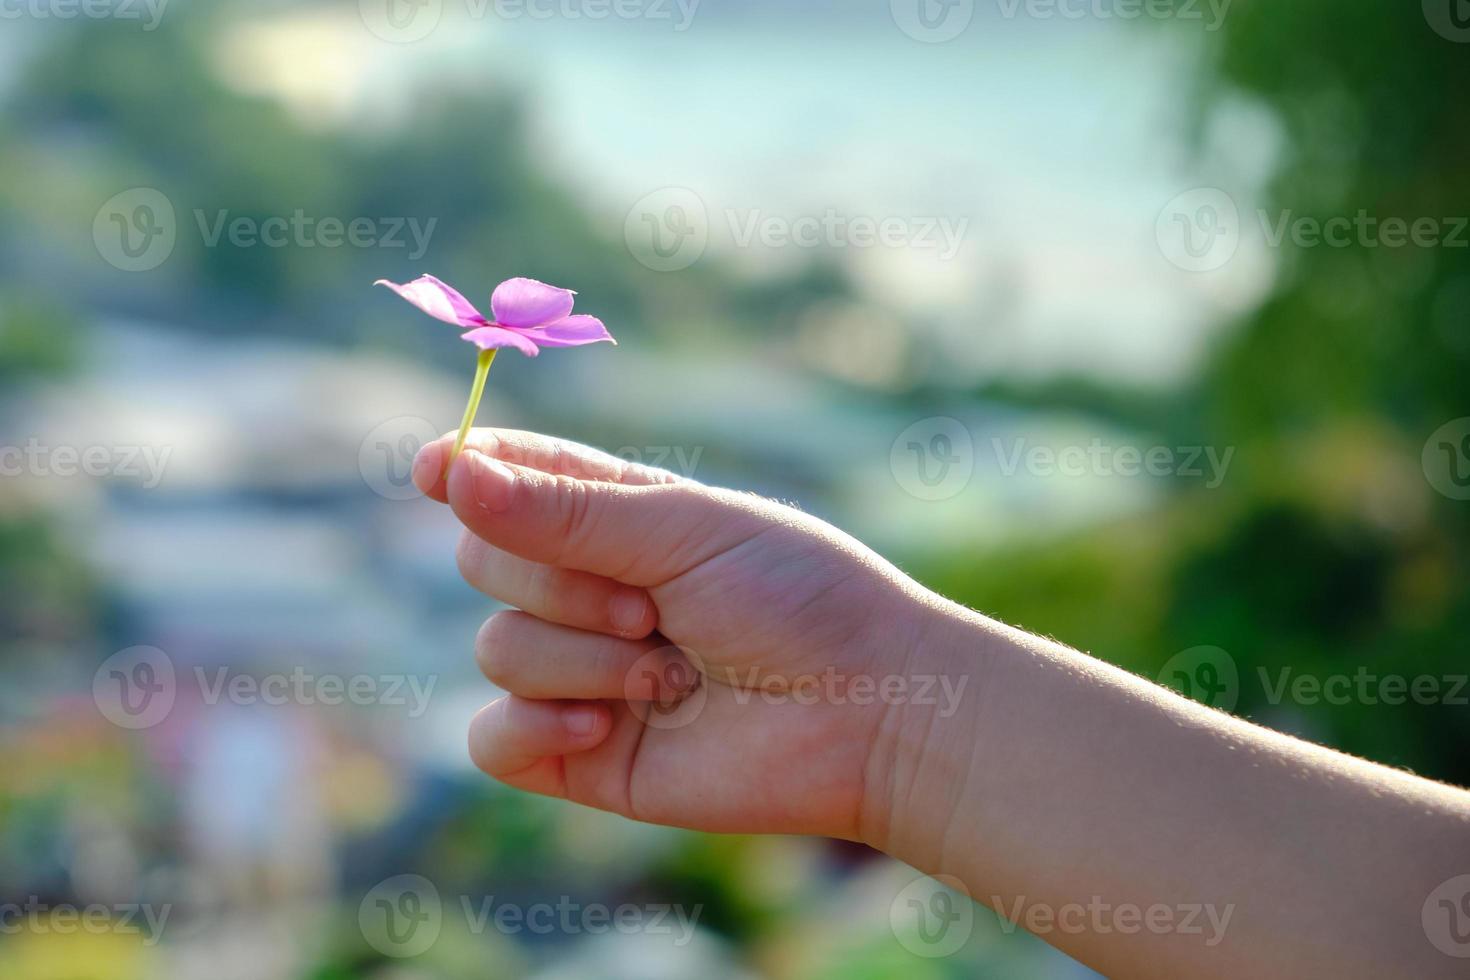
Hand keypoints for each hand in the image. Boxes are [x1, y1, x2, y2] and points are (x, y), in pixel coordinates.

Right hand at [411, 428, 949, 841]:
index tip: (437, 469)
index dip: (469, 469)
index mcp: (620, 518)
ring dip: (584, 660)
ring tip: (672, 675)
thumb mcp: (684, 533)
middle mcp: (591, 591)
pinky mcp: (583, 756)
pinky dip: (534, 729)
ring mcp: (584, 674)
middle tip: (654, 609)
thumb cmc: (798, 602)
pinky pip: (492, 741)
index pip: (513, 476)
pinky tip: (605, 726)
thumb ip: (565, 513)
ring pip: (497, 650)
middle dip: (559, 585)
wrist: (868, 716)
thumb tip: (449, 474)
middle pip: (485, 563)